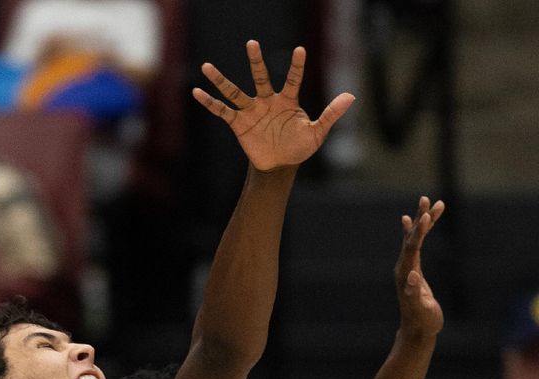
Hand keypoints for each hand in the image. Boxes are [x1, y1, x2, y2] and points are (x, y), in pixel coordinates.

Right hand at [192, 41, 354, 170]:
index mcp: (288, 101)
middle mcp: (267, 101)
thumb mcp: (318, 132)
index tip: (300, 50)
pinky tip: (197, 92)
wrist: (281, 165)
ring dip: (221, 80)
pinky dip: (210, 103)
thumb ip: (331, 114)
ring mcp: (251, 111)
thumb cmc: (300, 147)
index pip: (293, 79)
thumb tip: (351, 96)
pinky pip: (222, 111)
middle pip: (260, 77)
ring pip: (235, 92)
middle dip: (256, 62)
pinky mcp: (239, 124)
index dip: (297, 66)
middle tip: (252, 43)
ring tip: (207, 66)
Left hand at [395, 197, 444, 338]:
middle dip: (421, 219)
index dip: (419, 232)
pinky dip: (416, 232)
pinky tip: (412, 221)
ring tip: (429, 202)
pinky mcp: (412, 269)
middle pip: (411, 238)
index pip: (412, 247)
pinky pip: (413, 245)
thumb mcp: (421, 309)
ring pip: (414, 239)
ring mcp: (407, 267)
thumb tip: (412, 277)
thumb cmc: (422, 321)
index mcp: (406, 273)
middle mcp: (403, 267)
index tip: (427, 216)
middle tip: (426, 199)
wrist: (417, 329)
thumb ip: (415, 295)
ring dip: (422, 221)